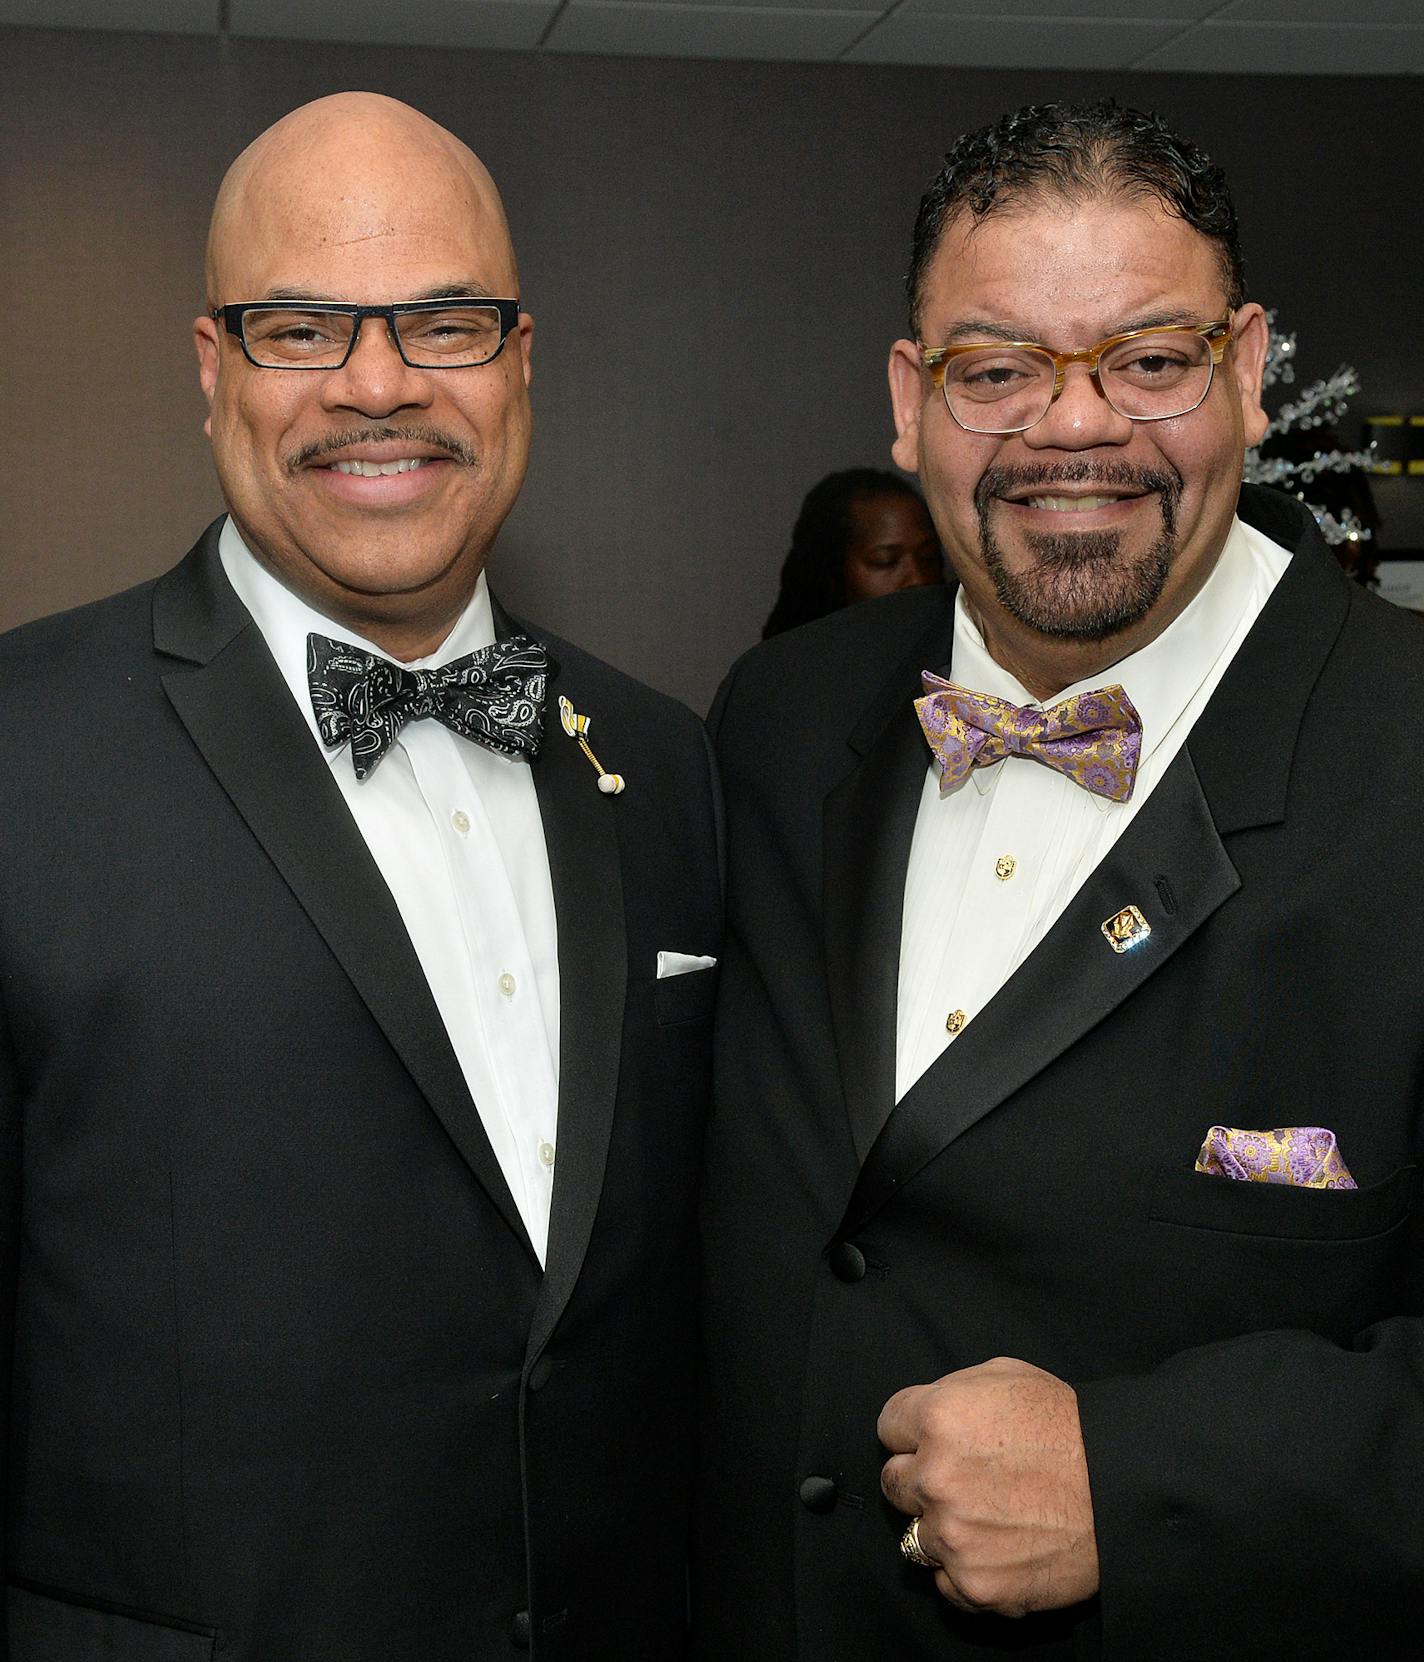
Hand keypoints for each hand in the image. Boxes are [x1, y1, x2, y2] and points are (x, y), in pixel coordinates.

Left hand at [878, 1356, 1098, 1617]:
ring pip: (916, 1535)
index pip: (888, 1427)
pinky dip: (965, 1571)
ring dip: (943, 1527)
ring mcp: (952, 1534)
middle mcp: (936, 1476)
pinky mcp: (974, 1583)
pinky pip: (944, 1582)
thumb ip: (949, 1392)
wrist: (1122, 1487)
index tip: (935, 1441)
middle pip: (894, 1483)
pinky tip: (998, 1549)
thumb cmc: (1068, 1426)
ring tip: (988, 1516)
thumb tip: (921, 1416)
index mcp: (938, 1417)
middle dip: (922, 1479)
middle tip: (965, 1480)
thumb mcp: (1004, 1376)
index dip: (913, 1433)